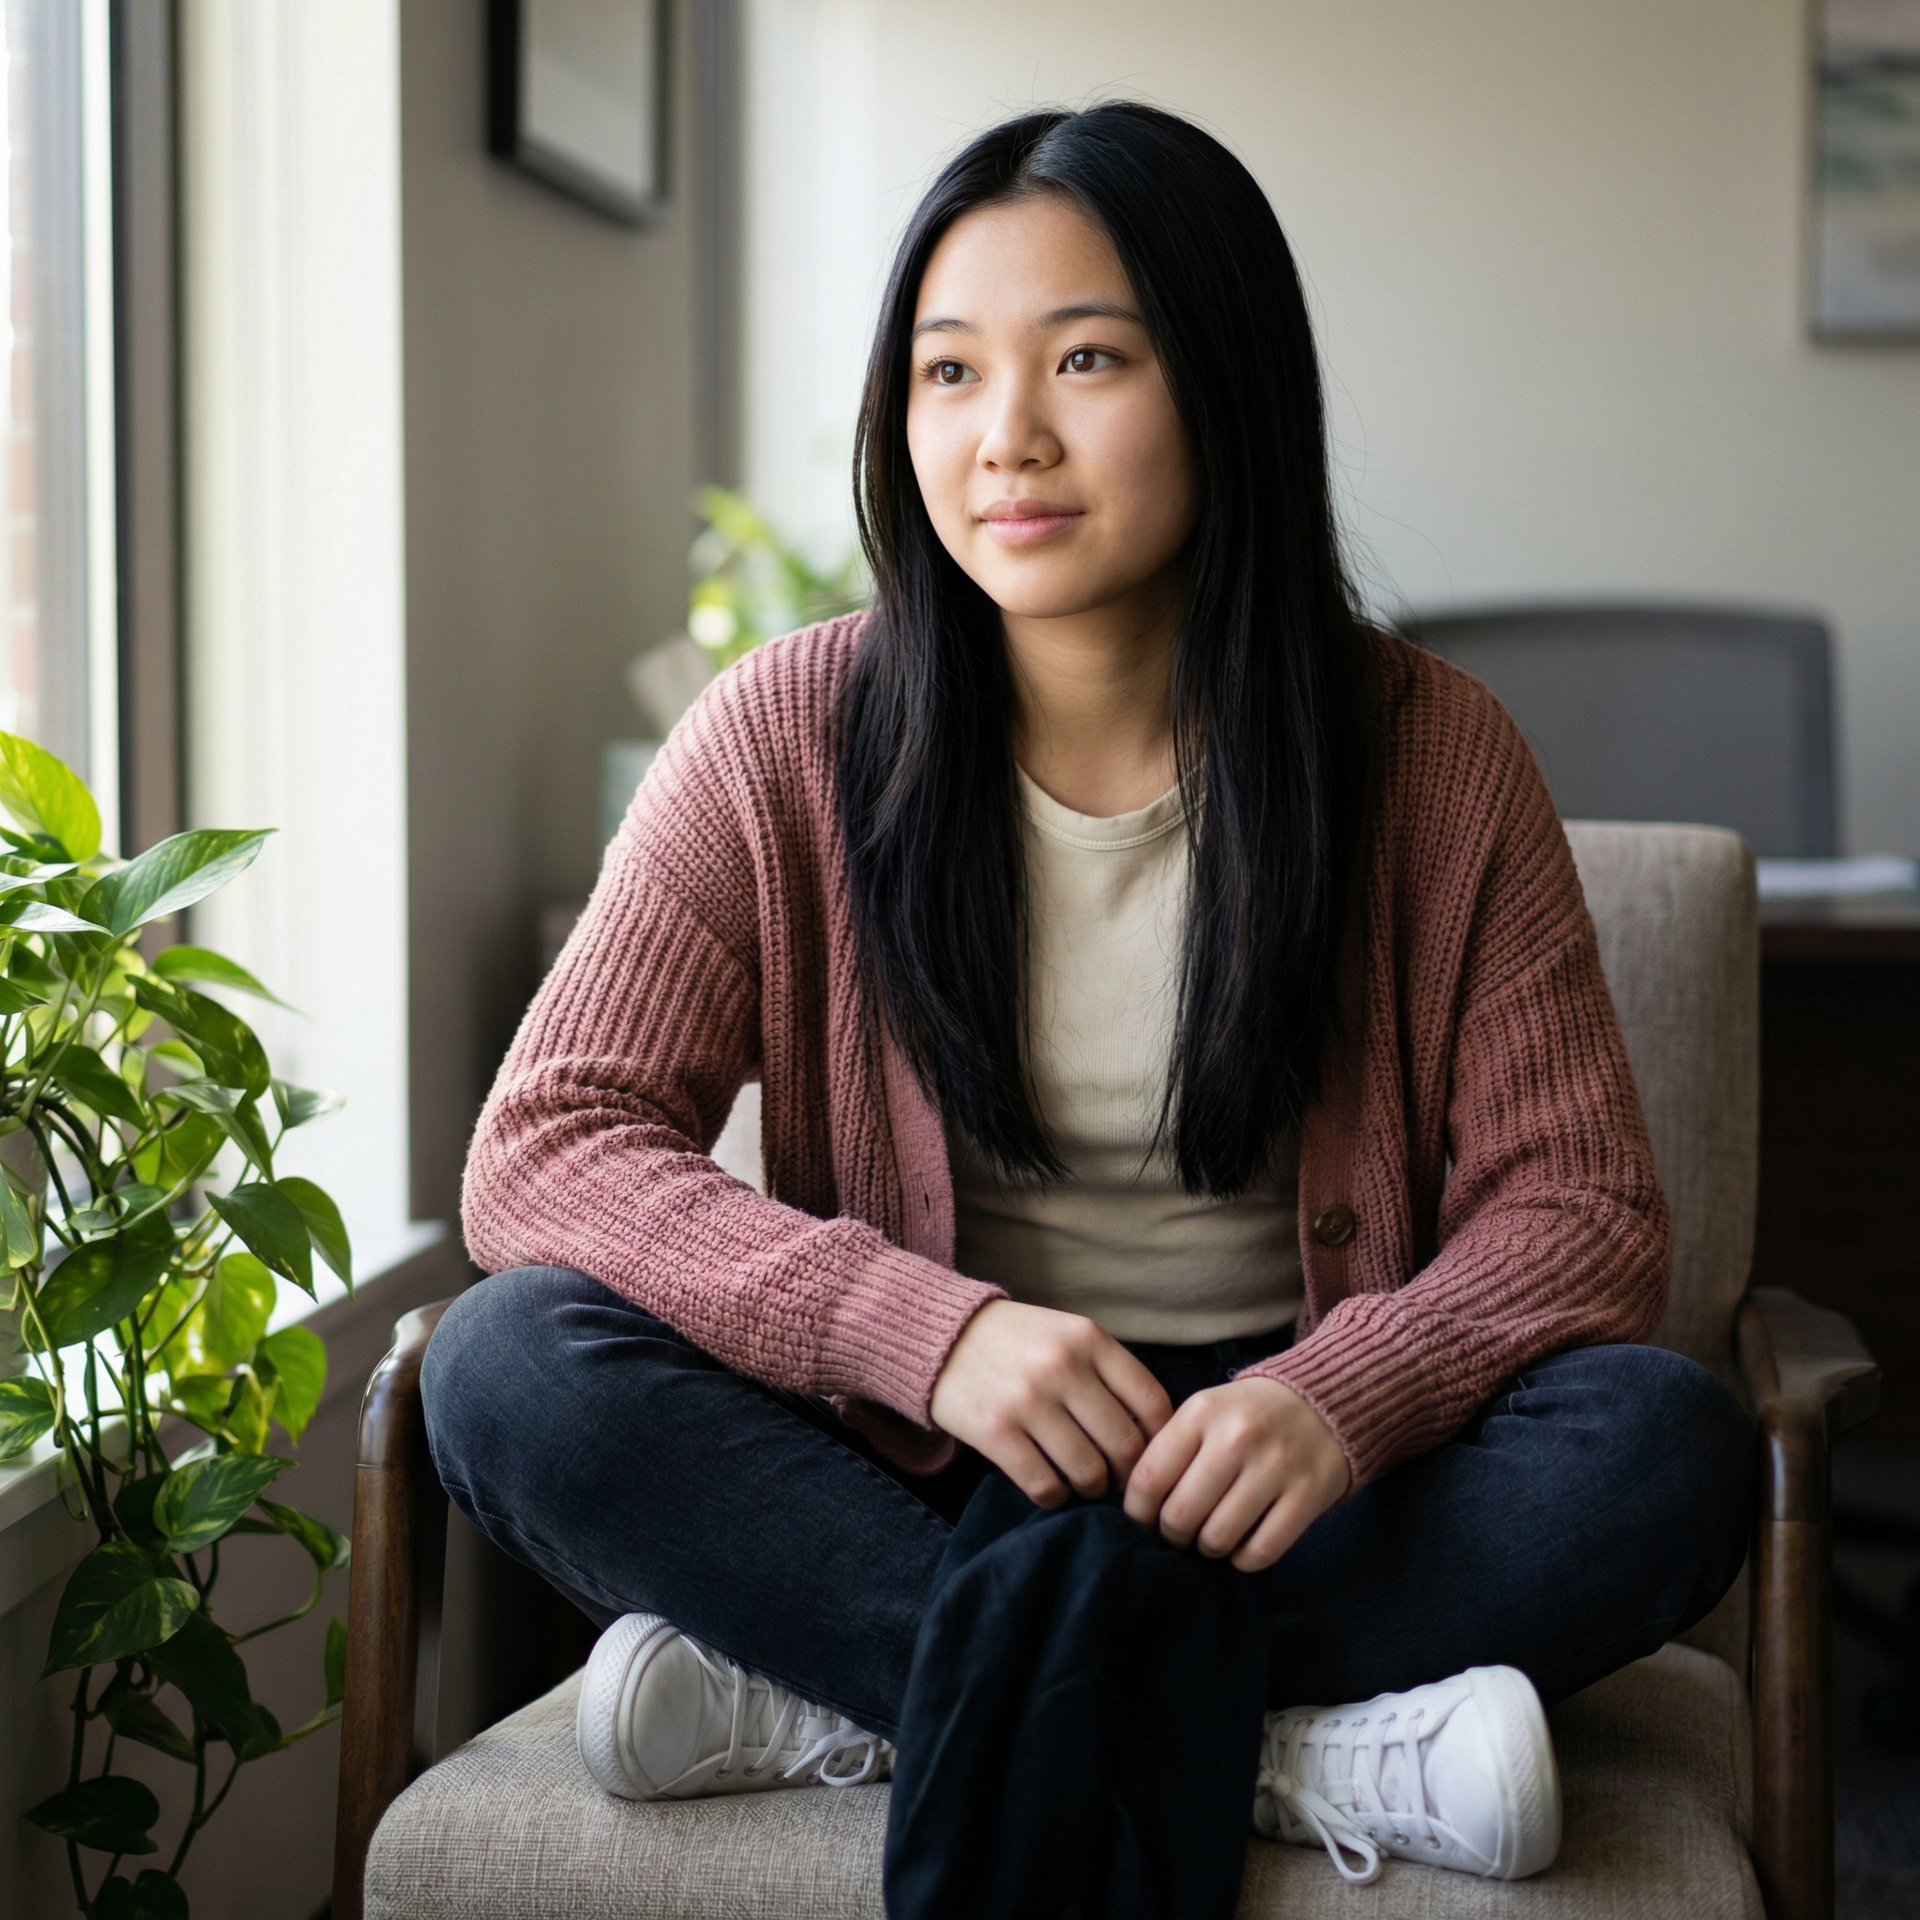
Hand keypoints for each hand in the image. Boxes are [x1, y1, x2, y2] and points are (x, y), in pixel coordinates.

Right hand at [930, 1300, 1173, 1507]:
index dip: (1159, 1440)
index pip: (1152, 1403)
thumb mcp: (1068, 1335)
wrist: (941, 1335)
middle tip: (1118, 1480)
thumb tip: (1154, 1437)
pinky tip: (1051, 1484)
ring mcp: (1027, 1400)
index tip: (1149, 1454)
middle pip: (1125, 1445)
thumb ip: (1108, 1373)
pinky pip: (1045, 1486)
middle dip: (1128, 1474)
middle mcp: (1061, 1366)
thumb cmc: (1018, 1342)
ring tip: (1084, 1482)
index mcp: (1088, 1338)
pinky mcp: (994, 1431)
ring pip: (1088, 1472)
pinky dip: (1055, 1496)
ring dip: (1092, 1488)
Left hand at [1123, 1376, 1348, 1571]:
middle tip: (1180, 1532)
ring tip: (1211, 1536)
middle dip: (1172, 1535)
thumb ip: (1170, 1449)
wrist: (1324, 1402)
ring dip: (1208, 1549)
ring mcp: (1275, 1467)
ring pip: (1218, 1538)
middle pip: (1180, 1515)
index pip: (1148, 1478)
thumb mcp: (1204, 1412)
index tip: (1143, 1521)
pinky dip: (1244, 1560)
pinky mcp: (1307, 1495)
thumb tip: (1134, 1504)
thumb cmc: (1248, 1415)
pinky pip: (1261, 1552)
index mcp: (1201, 1413)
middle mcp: (1237, 1437)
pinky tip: (1242, 1545)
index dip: (1136, 1513)